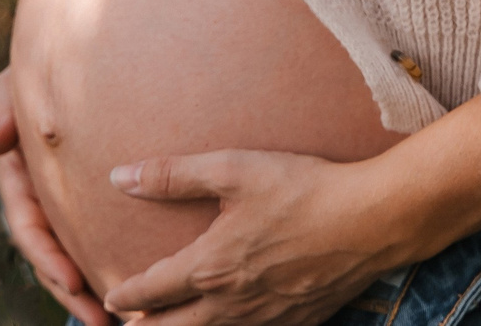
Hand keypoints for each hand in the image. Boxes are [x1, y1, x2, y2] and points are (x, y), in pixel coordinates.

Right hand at [0, 70, 111, 325]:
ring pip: (75, 254)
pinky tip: (140, 289)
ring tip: (119, 324)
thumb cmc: (37, 72)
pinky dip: (110, 263)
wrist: (77, 60)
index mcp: (18, 178)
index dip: (46, 257)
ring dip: (91, 292)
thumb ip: (1, 107)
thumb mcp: (12, 86)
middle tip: (100, 320)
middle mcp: (39, 197)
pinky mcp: (91, 200)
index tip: (71, 282)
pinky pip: (99, 236)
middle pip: (52, 256)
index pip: (27, 226)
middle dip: (71, 292)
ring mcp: (63, 202)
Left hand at [102, 150, 401, 325]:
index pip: (152, 291)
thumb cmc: (302, 188)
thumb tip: (119, 177)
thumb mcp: (233, 169)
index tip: (109, 297)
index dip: (125, 296)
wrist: (371, 221)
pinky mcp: (297, 321)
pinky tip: (234, 322)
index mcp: (211, 267)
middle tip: (131, 323)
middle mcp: (232, 303)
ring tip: (175, 324)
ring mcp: (266, 317)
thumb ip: (172, 176)